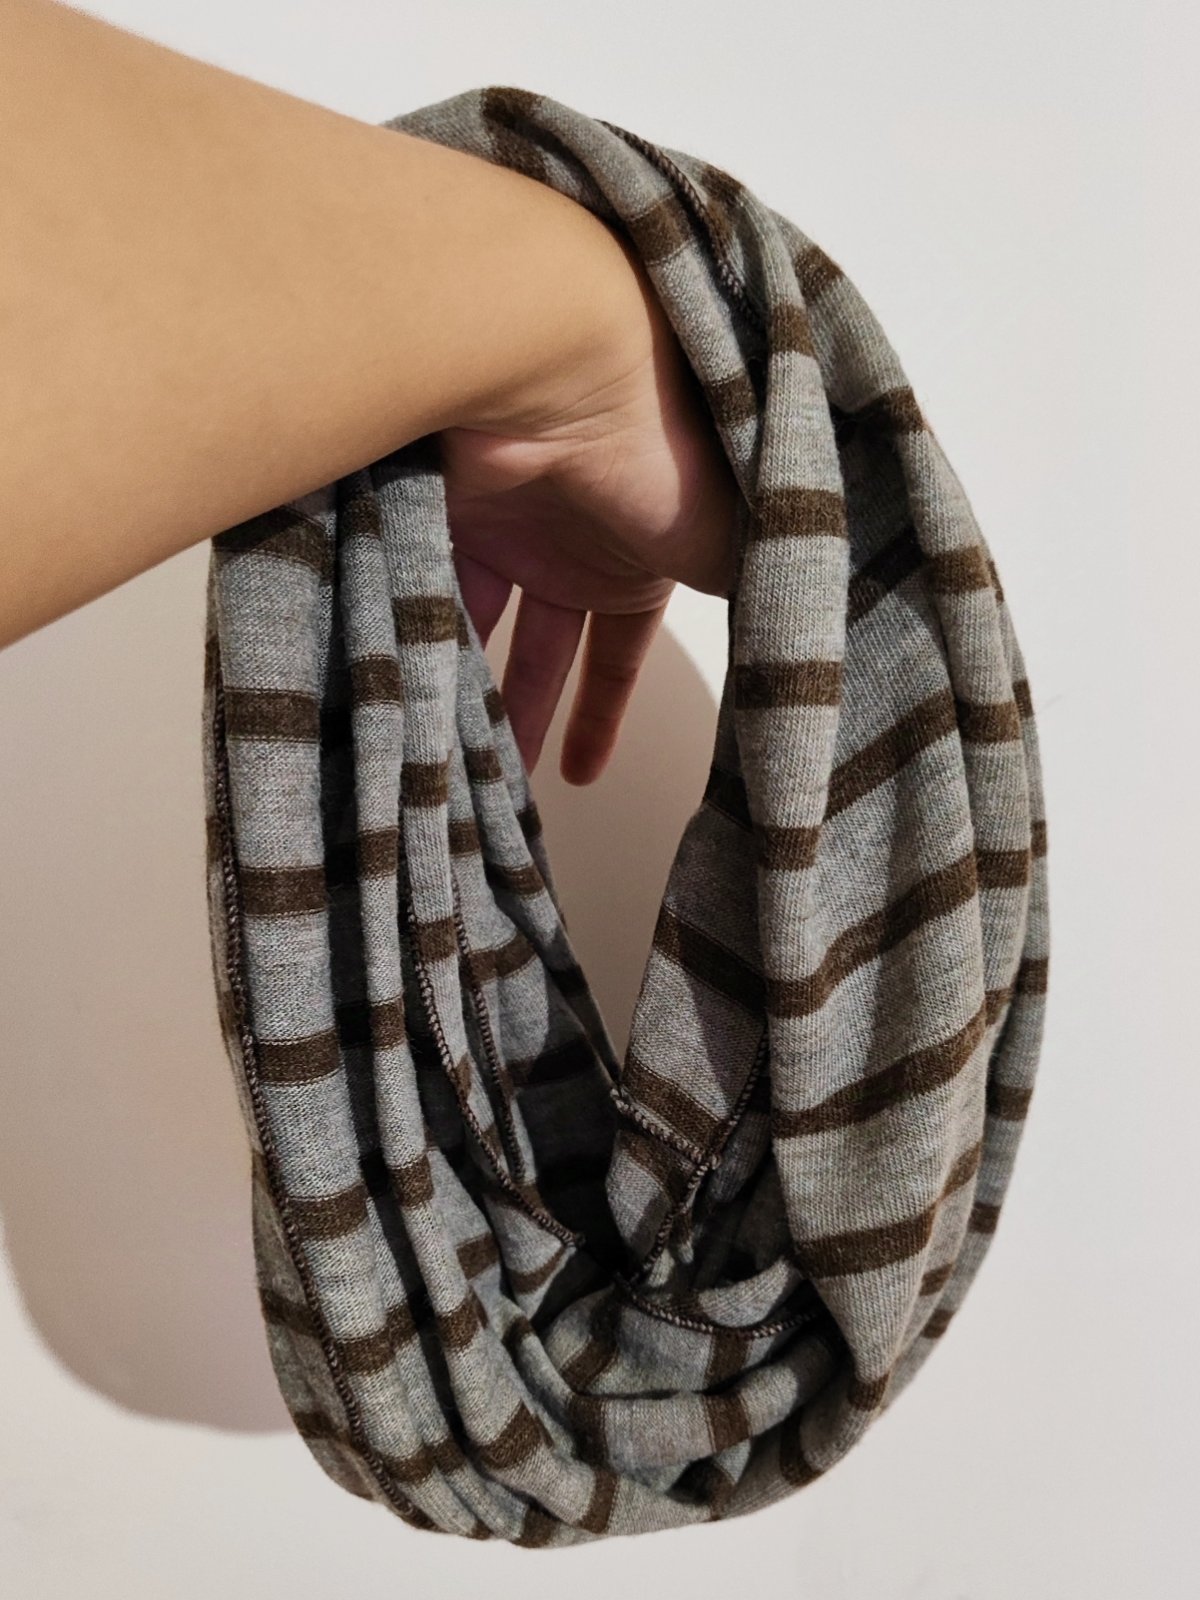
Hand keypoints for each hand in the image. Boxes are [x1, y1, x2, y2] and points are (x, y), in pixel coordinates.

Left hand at [441, 230, 741, 785]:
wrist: (570, 357)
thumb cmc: (671, 440)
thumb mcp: (739, 538)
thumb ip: (757, 598)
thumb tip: (791, 656)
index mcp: (651, 539)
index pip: (623, 639)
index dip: (604, 707)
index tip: (583, 771)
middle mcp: (579, 531)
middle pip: (547, 638)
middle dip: (534, 710)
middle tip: (509, 784)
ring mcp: (513, 520)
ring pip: (491, 624)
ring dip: (483, 693)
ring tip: (466, 770)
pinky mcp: (456, 511)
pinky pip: (443, 595)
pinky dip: (437, 649)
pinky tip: (436, 709)